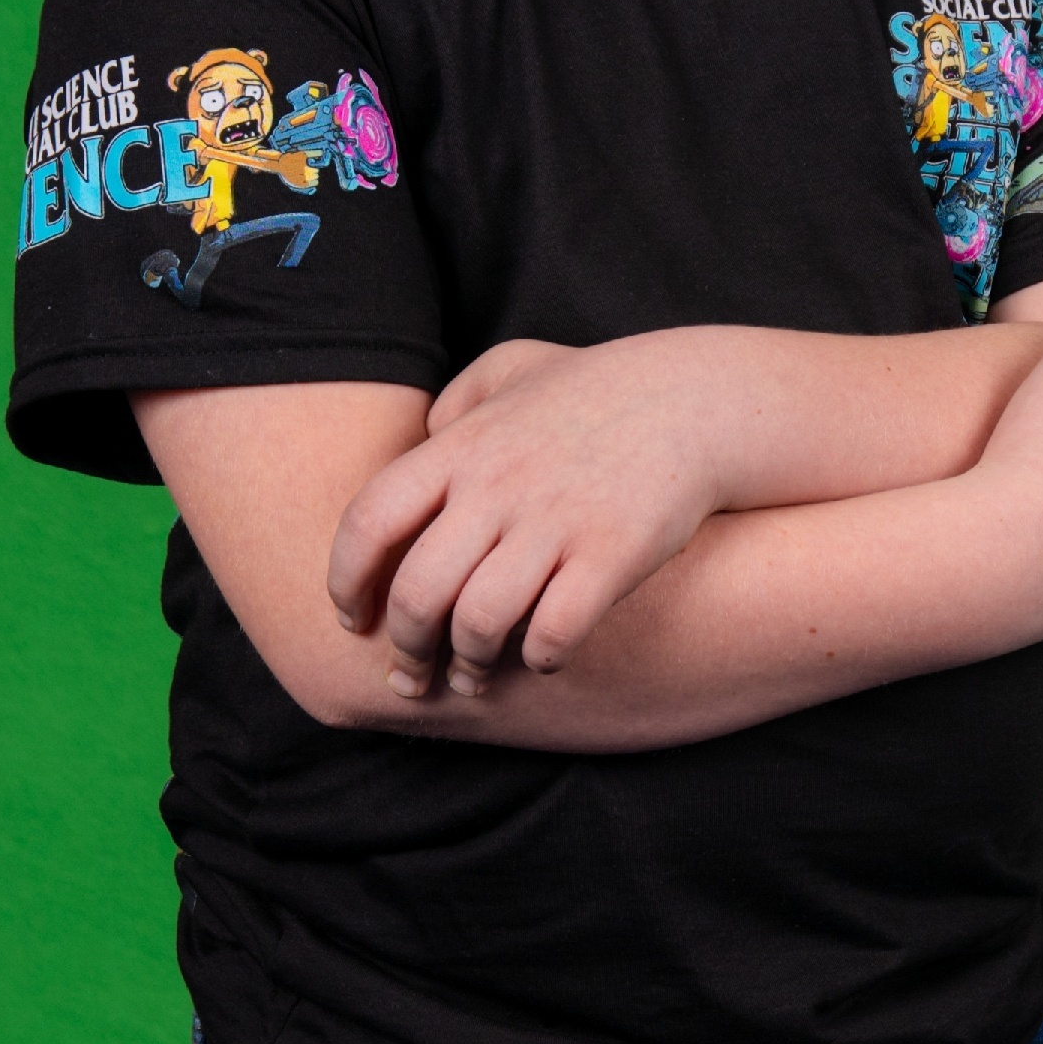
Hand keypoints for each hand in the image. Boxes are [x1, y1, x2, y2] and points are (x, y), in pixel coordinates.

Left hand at [326, 335, 736, 697]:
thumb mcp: (516, 366)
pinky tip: (542, 658)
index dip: (346, 582)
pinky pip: (554, 632)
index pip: (368, 522)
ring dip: (466, 665)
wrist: (696, 400)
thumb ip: (460, 398)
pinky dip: (538, 659)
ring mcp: (555, 522)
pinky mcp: (612, 555)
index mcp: (462, 447)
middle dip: (404, 646)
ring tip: (470, 677)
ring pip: (478, 623)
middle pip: (417, 591)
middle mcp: (498, 487)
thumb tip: (426, 436)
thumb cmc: (599, 386)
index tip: (352, 618)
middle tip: (409, 672)